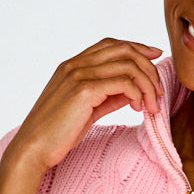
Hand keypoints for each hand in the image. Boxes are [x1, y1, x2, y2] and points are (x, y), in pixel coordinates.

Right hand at [8, 37, 164, 174]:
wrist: (34, 148)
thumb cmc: (58, 134)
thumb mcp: (88, 110)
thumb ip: (108, 95)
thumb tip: (134, 91)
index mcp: (72, 65)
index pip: (111, 45)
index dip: (137, 47)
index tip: (156, 58)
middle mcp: (75, 64)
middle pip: (124, 49)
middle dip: (148, 66)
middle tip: (159, 90)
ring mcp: (79, 75)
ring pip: (128, 65)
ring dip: (148, 84)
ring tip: (152, 105)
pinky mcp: (84, 90)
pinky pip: (124, 82)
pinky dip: (138, 93)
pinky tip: (139, 108)